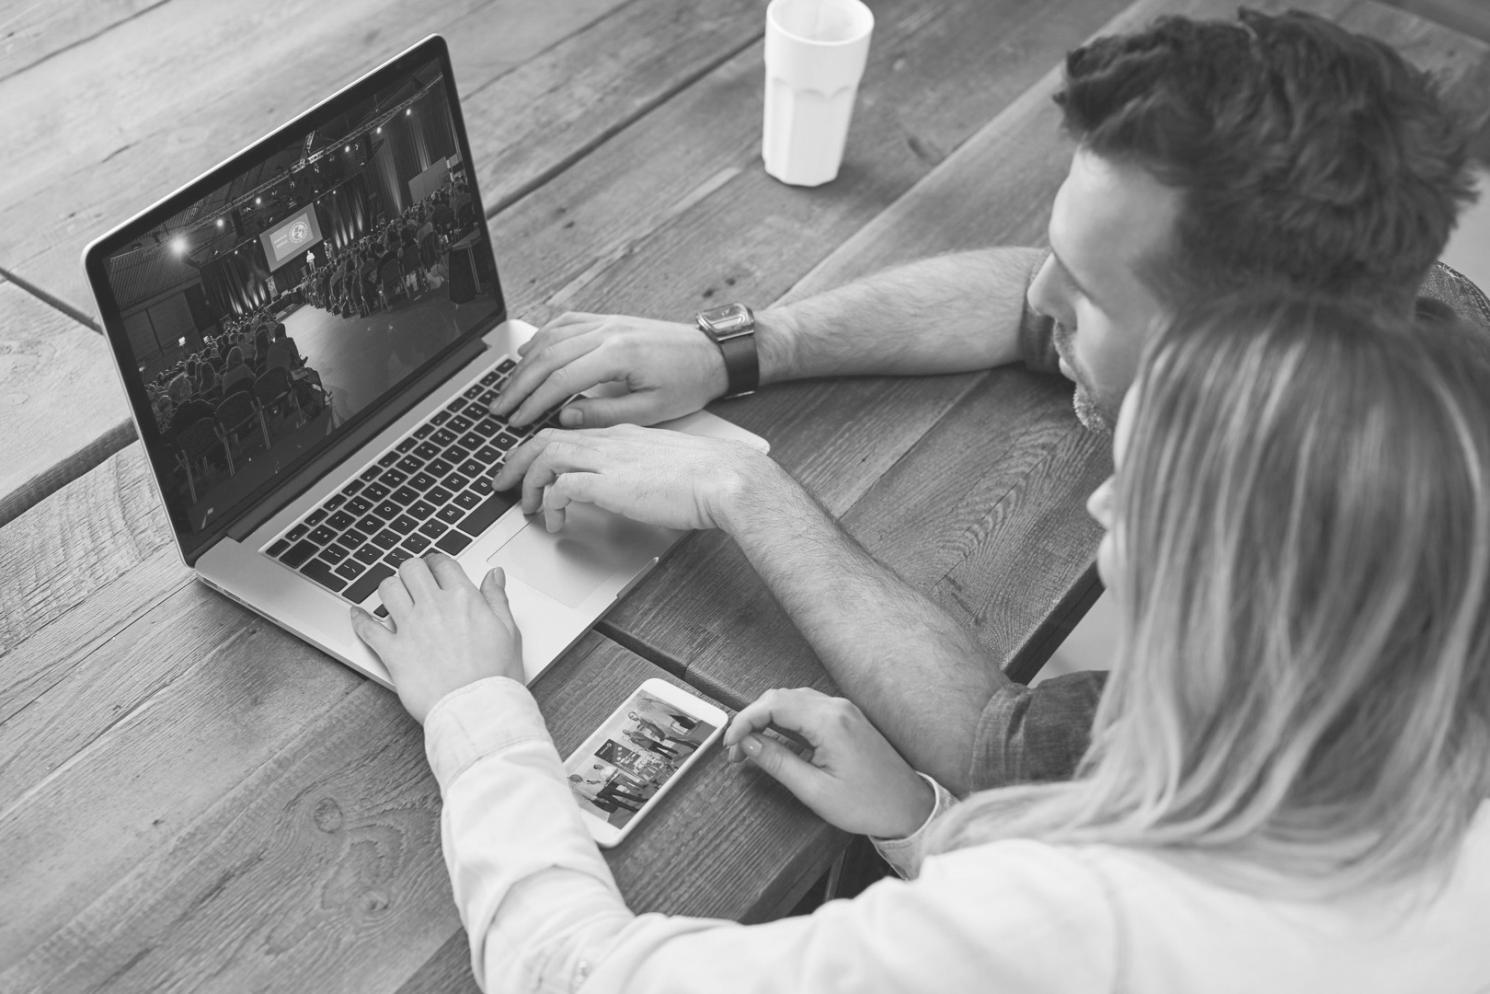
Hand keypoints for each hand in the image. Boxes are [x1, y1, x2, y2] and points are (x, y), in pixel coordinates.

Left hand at [349, 553, 523, 723]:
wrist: (478, 709)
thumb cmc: (496, 676)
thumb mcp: (508, 631)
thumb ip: (497, 598)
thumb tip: (494, 575)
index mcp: (463, 599)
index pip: (442, 563)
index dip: (437, 562)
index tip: (436, 569)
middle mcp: (434, 608)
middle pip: (411, 568)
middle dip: (412, 571)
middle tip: (415, 580)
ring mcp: (411, 629)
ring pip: (387, 589)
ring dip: (389, 589)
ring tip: (394, 596)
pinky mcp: (393, 653)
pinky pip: (367, 628)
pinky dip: (359, 619)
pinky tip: (357, 615)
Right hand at [491, 312, 727, 427]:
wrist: (713, 354)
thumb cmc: (689, 382)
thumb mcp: (652, 410)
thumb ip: (605, 414)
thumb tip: (565, 417)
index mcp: (618, 355)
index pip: (561, 380)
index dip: (534, 402)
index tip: (516, 420)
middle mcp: (608, 332)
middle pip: (547, 357)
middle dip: (519, 385)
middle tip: (500, 408)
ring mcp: (607, 322)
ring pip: (551, 337)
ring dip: (525, 363)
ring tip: (508, 387)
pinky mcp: (609, 319)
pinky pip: (566, 322)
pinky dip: (542, 337)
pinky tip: (529, 353)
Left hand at [491, 424, 778, 533]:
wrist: (726, 478)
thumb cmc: (708, 477)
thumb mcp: (664, 466)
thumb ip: (638, 470)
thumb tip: (624, 488)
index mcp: (622, 433)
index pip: (568, 432)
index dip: (542, 450)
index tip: (532, 470)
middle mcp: (609, 440)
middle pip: (545, 438)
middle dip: (517, 462)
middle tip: (504, 485)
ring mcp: (607, 459)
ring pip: (544, 455)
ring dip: (527, 482)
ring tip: (524, 506)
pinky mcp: (609, 483)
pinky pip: (561, 487)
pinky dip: (551, 504)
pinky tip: (557, 521)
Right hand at [724, 688, 934, 838]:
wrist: (907, 808)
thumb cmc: (869, 804)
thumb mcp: (814, 790)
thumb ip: (777, 762)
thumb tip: (748, 743)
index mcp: (829, 722)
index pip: (773, 704)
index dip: (744, 720)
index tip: (730, 743)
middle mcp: (837, 708)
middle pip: (780, 697)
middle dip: (752, 720)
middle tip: (737, 751)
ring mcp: (844, 711)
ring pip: (792, 701)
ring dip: (768, 719)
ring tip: (752, 749)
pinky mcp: (847, 718)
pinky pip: (808, 709)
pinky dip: (786, 721)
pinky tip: (777, 743)